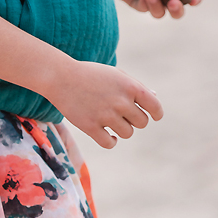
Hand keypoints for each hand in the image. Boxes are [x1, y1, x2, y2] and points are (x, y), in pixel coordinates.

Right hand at [48, 60, 162, 149]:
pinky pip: (109, 143)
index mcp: (130, 87)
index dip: (156, 114)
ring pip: (127, 134)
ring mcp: (106, 115)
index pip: (155, 107)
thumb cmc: (91, 75)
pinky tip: (107, 136)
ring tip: (112, 122)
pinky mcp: (91, 127)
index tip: (153, 116)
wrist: (61, 77)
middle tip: (123, 115)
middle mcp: (120, 101)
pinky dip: (111, 141)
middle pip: (141, 123)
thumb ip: (135, 87)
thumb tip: (154, 98)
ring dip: (122, 130)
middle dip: (134, 120)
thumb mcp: (116, 74)